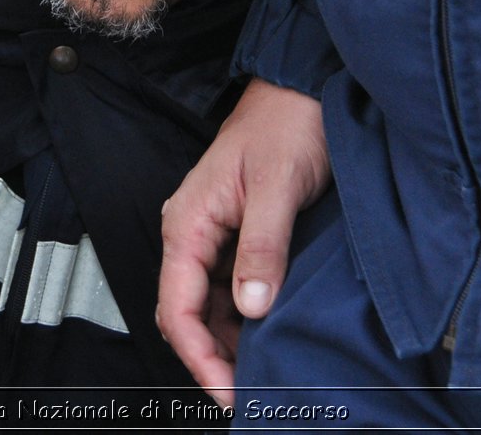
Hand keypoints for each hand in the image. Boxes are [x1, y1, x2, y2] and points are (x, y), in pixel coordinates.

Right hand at [156, 78, 329, 406]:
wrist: (304, 86)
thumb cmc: (288, 123)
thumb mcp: (280, 186)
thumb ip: (264, 248)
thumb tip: (251, 308)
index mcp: (189, 220)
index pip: (177, 305)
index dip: (199, 357)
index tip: (229, 393)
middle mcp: (191, 229)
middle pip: (185, 312)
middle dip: (211, 357)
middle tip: (250, 395)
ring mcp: (212, 232)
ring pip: (207, 304)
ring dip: (228, 341)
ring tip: (262, 372)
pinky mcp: (234, 232)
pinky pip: (226, 286)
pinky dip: (242, 317)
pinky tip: (267, 334)